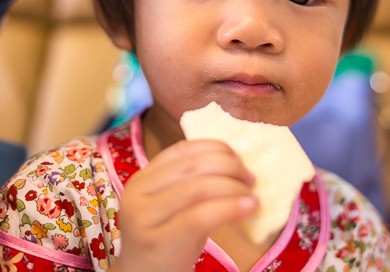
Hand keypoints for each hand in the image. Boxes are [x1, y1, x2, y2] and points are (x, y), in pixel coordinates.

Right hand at [112, 139, 257, 271]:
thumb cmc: (167, 239)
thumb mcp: (175, 205)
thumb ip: (194, 182)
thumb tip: (237, 163)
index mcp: (143, 177)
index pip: (182, 150)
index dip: (215, 148)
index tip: (238, 157)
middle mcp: (137, 191)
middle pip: (191, 166)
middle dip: (228, 167)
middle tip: (250, 178)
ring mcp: (144, 216)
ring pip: (197, 188)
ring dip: (232, 187)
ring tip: (251, 195)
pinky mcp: (158, 240)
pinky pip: (199, 217)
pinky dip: (229, 208)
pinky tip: (249, 208)